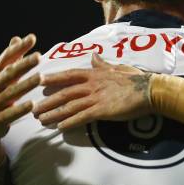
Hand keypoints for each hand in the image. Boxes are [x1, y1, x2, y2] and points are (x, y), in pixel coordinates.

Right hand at [0, 34, 41, 147]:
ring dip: (25, 85)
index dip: (17, 49)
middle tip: (38, 56)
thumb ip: (9, 60)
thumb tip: (16, 39)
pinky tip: (32, 104)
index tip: (32, 38)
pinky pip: (9, 114)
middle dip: (23, 65)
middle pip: (8, 74)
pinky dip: (19, 109)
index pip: (5, 59)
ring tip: (40, 78)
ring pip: (10, 93)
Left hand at [33, 54, 151, 130]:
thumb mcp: (117, 68)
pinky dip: (70, 122)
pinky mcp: (102, 110)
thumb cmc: (135, 79)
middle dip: (48, 101)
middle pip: (65, 93)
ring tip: (42, 120)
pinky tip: (60, 127)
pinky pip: (82, 117)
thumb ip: (102, 64)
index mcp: (95, 74)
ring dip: (54, 114)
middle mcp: (92, 85)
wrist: (149, 90)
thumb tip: (93, 56)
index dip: (54, 78)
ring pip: (70, 106)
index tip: (39, 80)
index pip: (69, 75)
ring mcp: (96, 98)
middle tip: (34, 109)